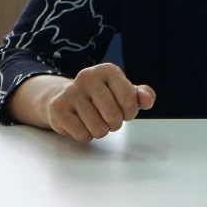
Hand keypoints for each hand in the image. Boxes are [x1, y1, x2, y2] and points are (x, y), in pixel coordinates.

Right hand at [36, 63, 156, 142]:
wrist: (64, 97)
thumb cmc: (100, 97)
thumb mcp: (122, 92)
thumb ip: (140, 95)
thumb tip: (148, 100)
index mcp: (108, 70)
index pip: (130, 100)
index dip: (130, 113)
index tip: (123, 110)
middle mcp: (88, 76)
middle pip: (113, 117)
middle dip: (114, 124)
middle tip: (107, 118)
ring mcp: (71, 91)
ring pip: (98, 129)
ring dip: (100, 131)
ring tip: (93, 120)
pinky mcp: (58, 107)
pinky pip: (82, 135)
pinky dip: (85, 135)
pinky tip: (80, 123)